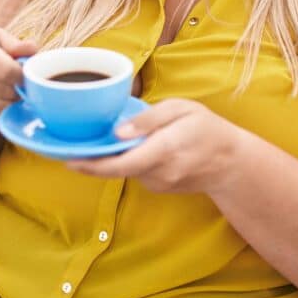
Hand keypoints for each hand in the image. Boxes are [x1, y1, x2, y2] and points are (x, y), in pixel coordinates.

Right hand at [0, 26, 35, 120]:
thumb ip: (16, 44)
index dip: (22, 75)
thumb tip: (33, 50)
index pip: (6, 69)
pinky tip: (2, 97)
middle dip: (19, 87)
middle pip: (5, 88)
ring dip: (13, 99)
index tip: (27, 73)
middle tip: (22, 82)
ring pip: (0, 104)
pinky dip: (3, 107)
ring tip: (13, 88)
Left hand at [66, 98, 243, 193]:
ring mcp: (159, 184)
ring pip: (124, 170)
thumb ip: (149, 119)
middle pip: (116, 169)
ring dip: (111, 158)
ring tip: (97, 141)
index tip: (68, 159)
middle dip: (91, 160)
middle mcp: (159, 172)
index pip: (121, 164)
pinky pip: (135, 172)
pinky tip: (127, 146)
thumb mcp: (181, 109)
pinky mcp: (158, 187)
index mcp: (164, 150)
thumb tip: (117, 132)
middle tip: (67, 147)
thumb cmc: (206, 128)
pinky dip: (126, 160)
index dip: (91, 165)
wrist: (230, 162)